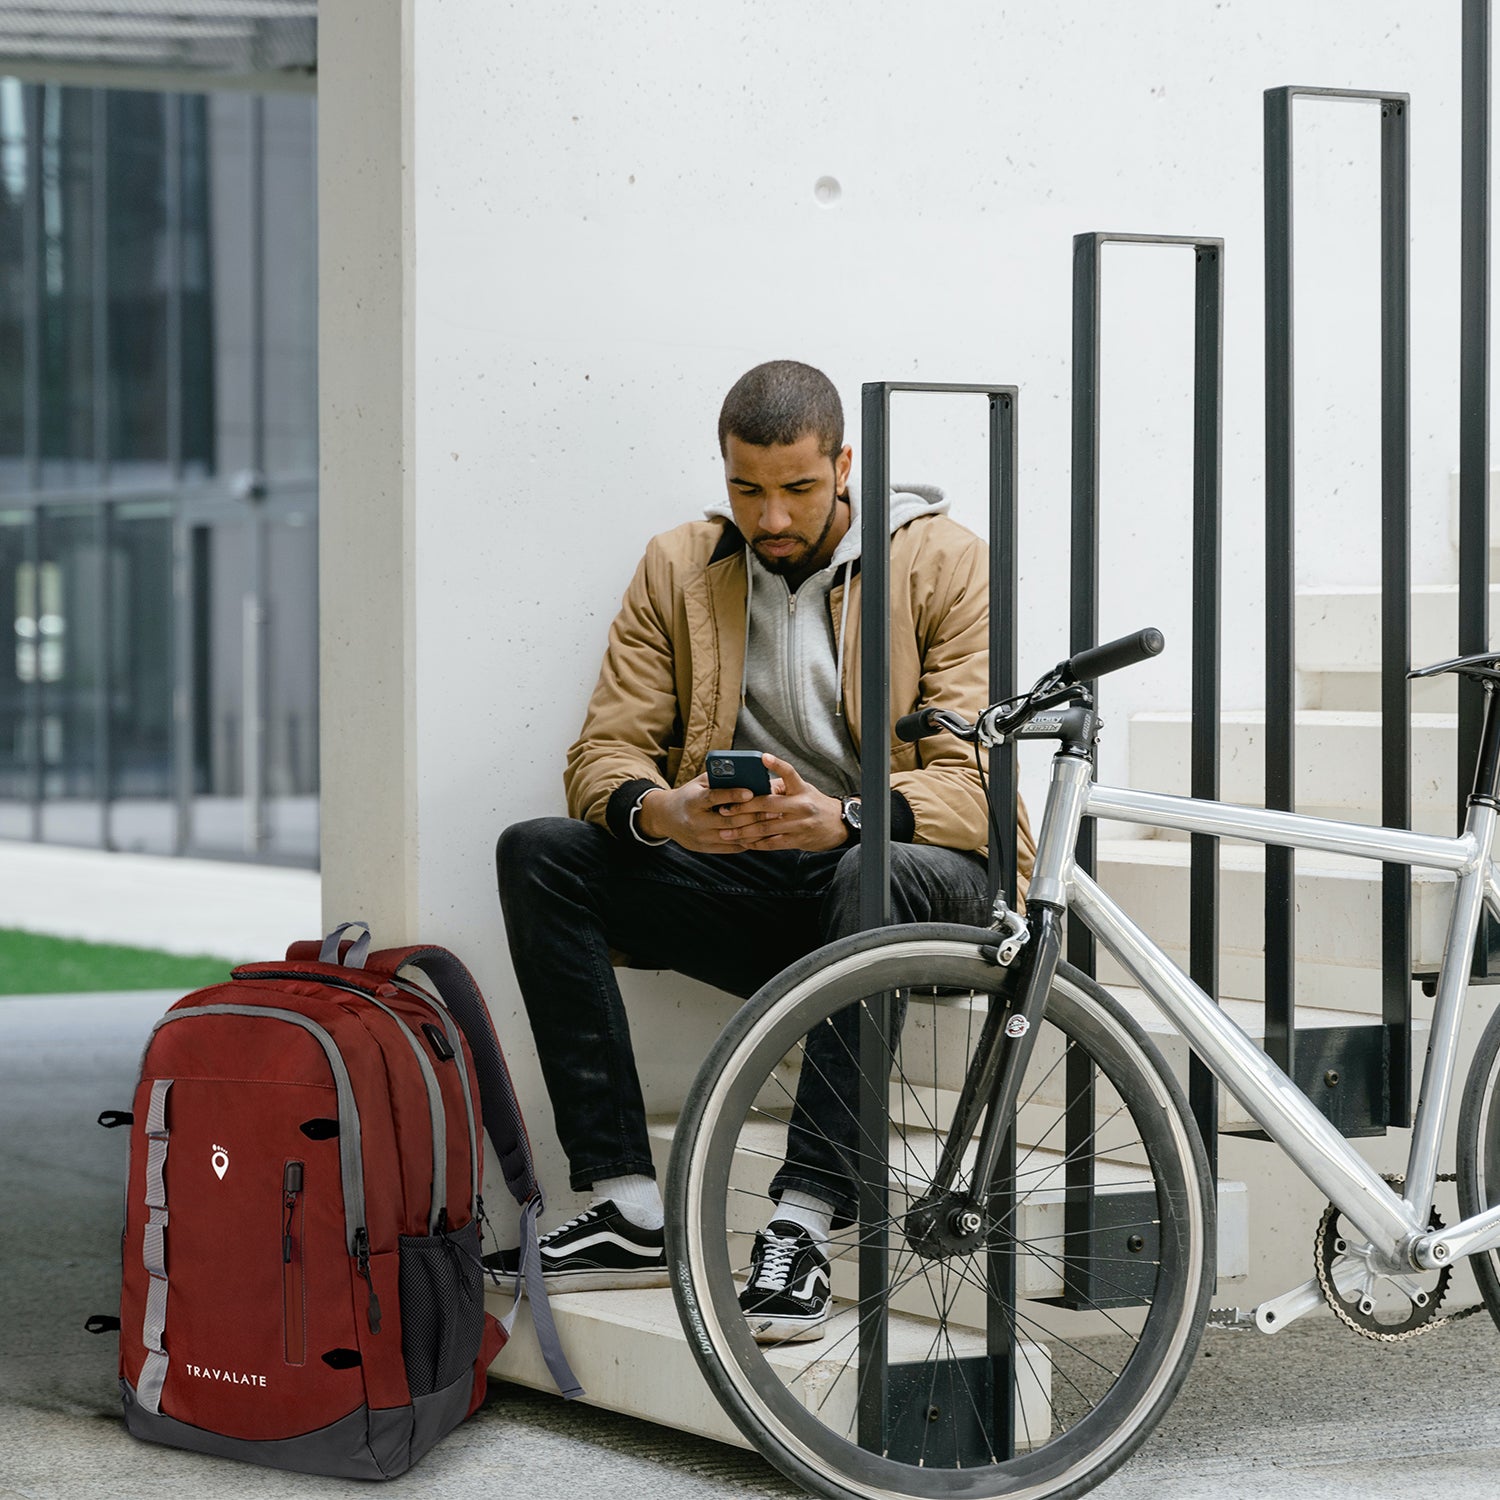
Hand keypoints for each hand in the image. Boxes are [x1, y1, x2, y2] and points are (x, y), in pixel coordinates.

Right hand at [635, 773, 765, 853]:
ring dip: (754, 830)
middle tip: (773, 808)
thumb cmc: (689, 795)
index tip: (751, 791)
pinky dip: (748, 841)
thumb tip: (745, 772)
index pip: (714, 798)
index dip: (733, 795)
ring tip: (772, 822)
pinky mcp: (705, 849)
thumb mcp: (698, 783)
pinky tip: (762, 834)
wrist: (666, 817)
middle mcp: (696, 821)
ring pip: (732, 836)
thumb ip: (718, 778)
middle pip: (728, 820)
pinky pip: (731, 847)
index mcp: (693, 801)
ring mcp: (701, 838)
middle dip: (752, 815)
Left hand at [705, 754, 848, 853]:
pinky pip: (771, 843)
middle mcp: (801, 805)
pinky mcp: (797, 840)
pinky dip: (755, 843)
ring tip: (726, 831)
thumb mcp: (802, 790)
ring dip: (742, 830)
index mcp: (801, 788)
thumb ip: (780, 788)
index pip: (789, 772)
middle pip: (766, 804)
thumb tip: (752, 787)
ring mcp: (799, 824)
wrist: (838, 824)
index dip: (776, 764)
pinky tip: (743, 842)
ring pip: (765, 827)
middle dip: (741, 808)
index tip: (762, 757)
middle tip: (724, 810)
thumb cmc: (813, 803)